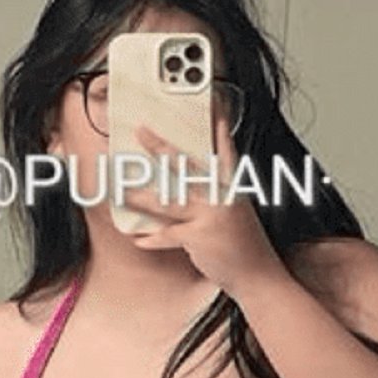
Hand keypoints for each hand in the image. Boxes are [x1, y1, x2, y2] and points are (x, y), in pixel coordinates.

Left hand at [124, 115, 284, 298]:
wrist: (258, 275)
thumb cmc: (244, 244)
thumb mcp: (236, 211)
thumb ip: (216, 194)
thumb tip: (187, 184)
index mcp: (232, 186)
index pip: (225, 149)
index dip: (219, 126)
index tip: (213, 102)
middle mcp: (221, 196)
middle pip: (186, 166)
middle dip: (160, 148)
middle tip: (141, 131)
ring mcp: (210, 215)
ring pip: (168, 200)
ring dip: (140, 196)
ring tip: (119, 189)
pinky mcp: (199, 237)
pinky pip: (167, 234)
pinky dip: (151, 238)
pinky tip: (137, 238)